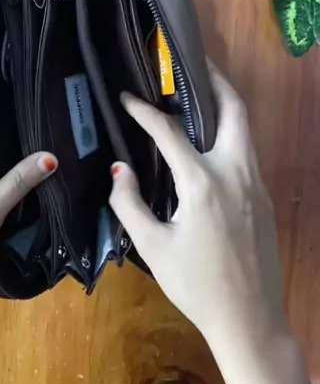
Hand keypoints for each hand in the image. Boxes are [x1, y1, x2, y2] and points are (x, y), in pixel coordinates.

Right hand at [109, 65, 286, 348]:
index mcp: (204, 183)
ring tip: (198, 95)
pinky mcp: (263, 197)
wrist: (249, 319)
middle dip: (214, 80)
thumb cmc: (196, 285)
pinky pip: (246, 151)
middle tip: (191, 64)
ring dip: (224, 105)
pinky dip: (229, 133)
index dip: (144, 111)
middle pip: (233, 110)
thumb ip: (129, 203)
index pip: (170, 132)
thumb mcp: (152, 247)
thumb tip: (119, 169)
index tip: (126, 97)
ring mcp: (256, 184)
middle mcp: (235, 173)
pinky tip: (209, 143)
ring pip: (245, 128)